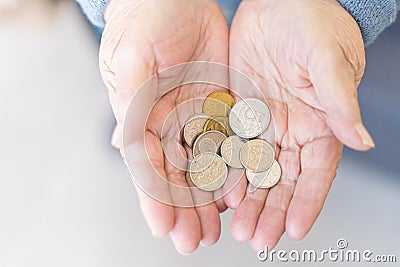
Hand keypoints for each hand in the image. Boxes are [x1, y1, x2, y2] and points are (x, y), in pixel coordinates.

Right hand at [99, 0, 228, 252]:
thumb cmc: (145, 20)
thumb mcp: (132, 59)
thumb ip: (131, 102)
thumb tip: (122, 144)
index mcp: (140, 116)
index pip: (147, 165)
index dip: (155, 197)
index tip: (165, 227)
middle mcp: (167, 123)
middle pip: (176, 174)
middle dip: (185, 208)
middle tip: (196, 240)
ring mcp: (194, 117)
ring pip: (202, 165)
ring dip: (208, 197)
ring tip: (217, 227)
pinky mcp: (219, 106)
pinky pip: (227, 142)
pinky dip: (232, 168)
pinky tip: (237, 191)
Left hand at [228, 0, 373, 250]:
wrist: (281, 2)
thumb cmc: (313, 23)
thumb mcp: (327, 61)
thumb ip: (339, 102)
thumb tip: (362, 140)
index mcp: (319, 122)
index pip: (315, 172)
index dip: (306, 202)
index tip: (293, 230)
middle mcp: (291, 128)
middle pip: (282, 179)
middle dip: (271, 210)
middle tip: (257, 238)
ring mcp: (264, 122)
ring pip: (255, 169)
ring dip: (247, 199)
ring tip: (238, 225)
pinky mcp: (238, 110)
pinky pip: (231, 146)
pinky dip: (226, 170)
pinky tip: (219, 191)